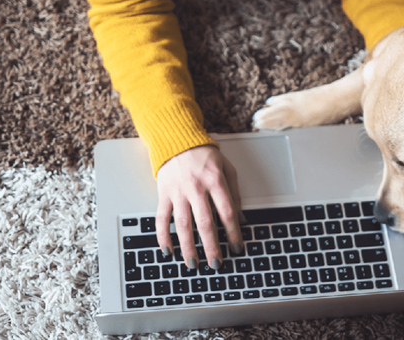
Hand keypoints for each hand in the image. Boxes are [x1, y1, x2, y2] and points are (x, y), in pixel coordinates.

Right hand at [155, 145, 243, 269]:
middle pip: (205, 223)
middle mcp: (196, 187)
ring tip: (193, 263)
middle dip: (211, 246)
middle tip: (216, 264)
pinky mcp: (164, 193)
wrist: (177, 140)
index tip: (236, 248)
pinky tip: (168, 250)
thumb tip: (241, 219)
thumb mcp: (227, 168)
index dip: (233, 233)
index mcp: (215, 180)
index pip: (227, 212)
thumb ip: (235, 193)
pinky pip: (162, 218)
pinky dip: (163, 236)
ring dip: (188, 247)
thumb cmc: (204, 155)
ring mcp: (178, 191)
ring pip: (183, 224)